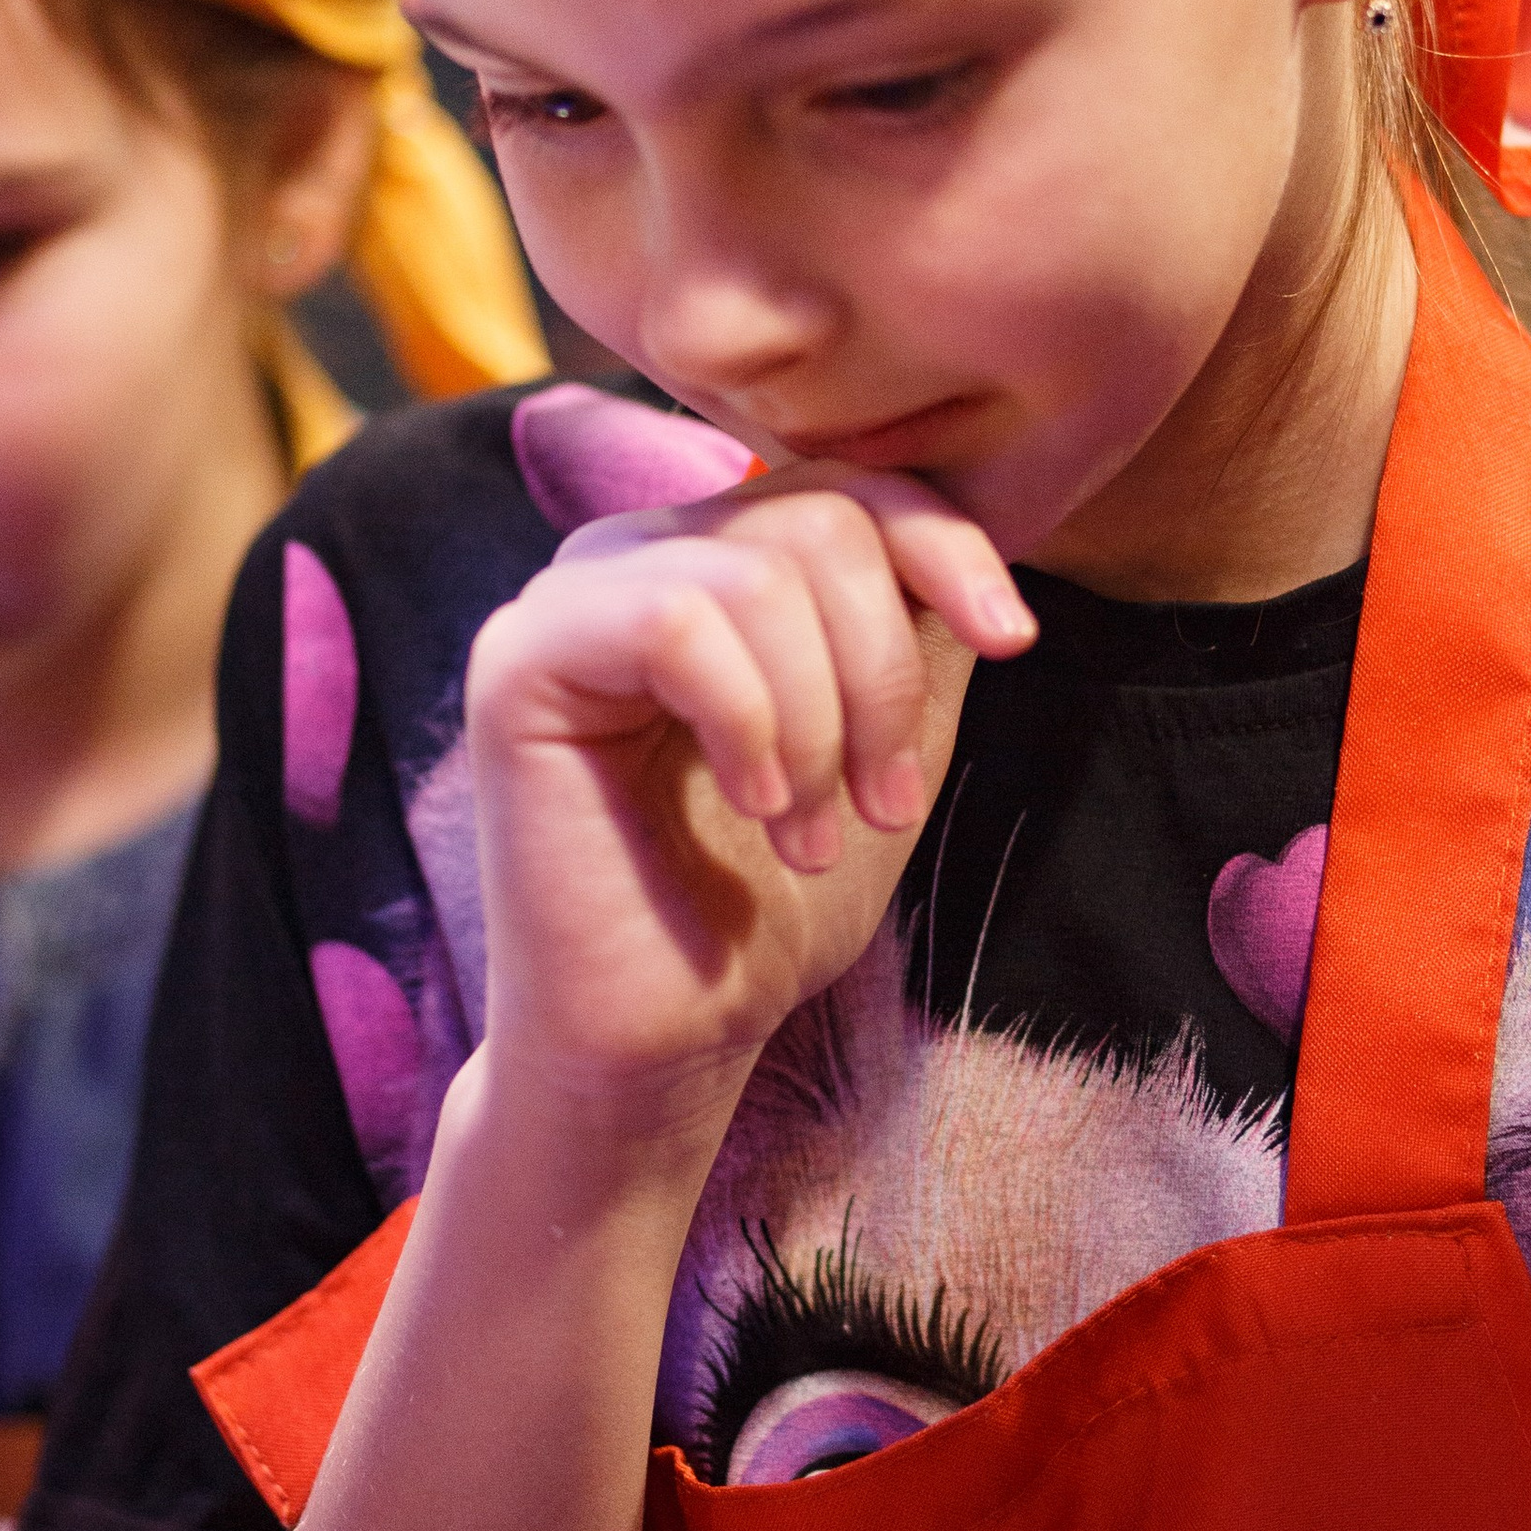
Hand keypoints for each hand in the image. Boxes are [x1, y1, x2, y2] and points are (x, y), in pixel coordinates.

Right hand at [464, 467, 1032, 1157]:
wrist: (668, 1041)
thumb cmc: (767, 903)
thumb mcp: (882, 743)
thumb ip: (912, 632)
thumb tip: (975, 542)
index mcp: (714, 560)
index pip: (848, 490)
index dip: (944, 546)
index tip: (1010, 640)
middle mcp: (633, 556)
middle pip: (814, 520)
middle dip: (882, 672)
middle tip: (885, 806)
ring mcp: (568, 599)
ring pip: (754, 572)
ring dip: (820, 721)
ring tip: (814, 830)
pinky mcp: (520, 659)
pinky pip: (675, 621)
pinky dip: (747, 720)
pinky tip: (755, 803)